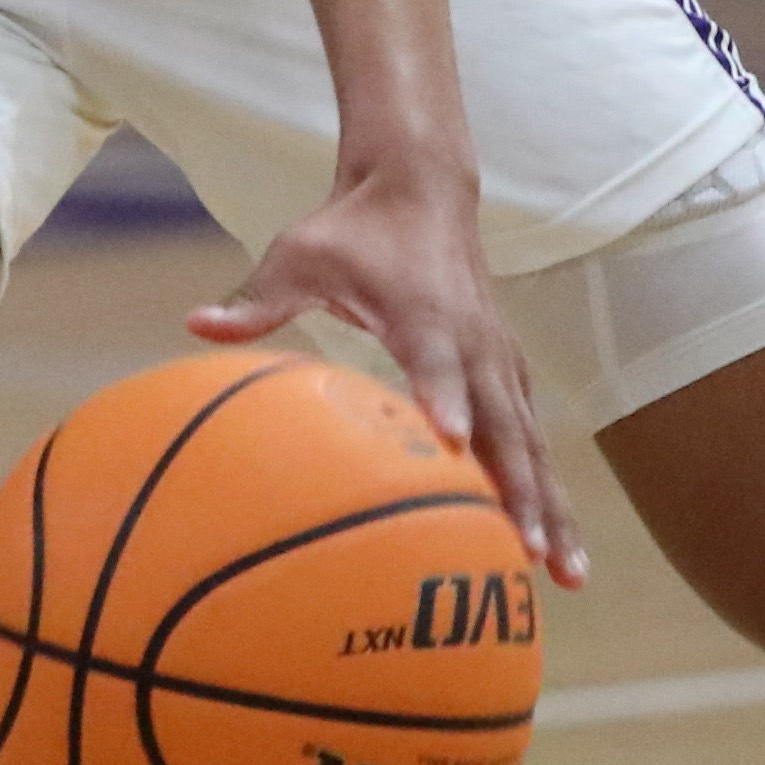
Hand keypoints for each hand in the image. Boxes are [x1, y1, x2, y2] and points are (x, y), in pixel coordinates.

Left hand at [188, 162, 588, 582]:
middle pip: (505, 423)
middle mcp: (474, 341)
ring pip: (532, 443)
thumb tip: (195, 324)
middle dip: (521, 489)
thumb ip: (257, 298)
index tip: (453, 439)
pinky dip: (550, 490)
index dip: (445, 395)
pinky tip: (558, 549)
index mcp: (425, 312)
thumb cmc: (354, 229)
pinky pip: (533, 439)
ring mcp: (498, 359)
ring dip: (552, 506)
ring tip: (568, 577)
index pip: (437, 358)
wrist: (423, 188)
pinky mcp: (507, 371)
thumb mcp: (298, 254)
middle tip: (529, 553)